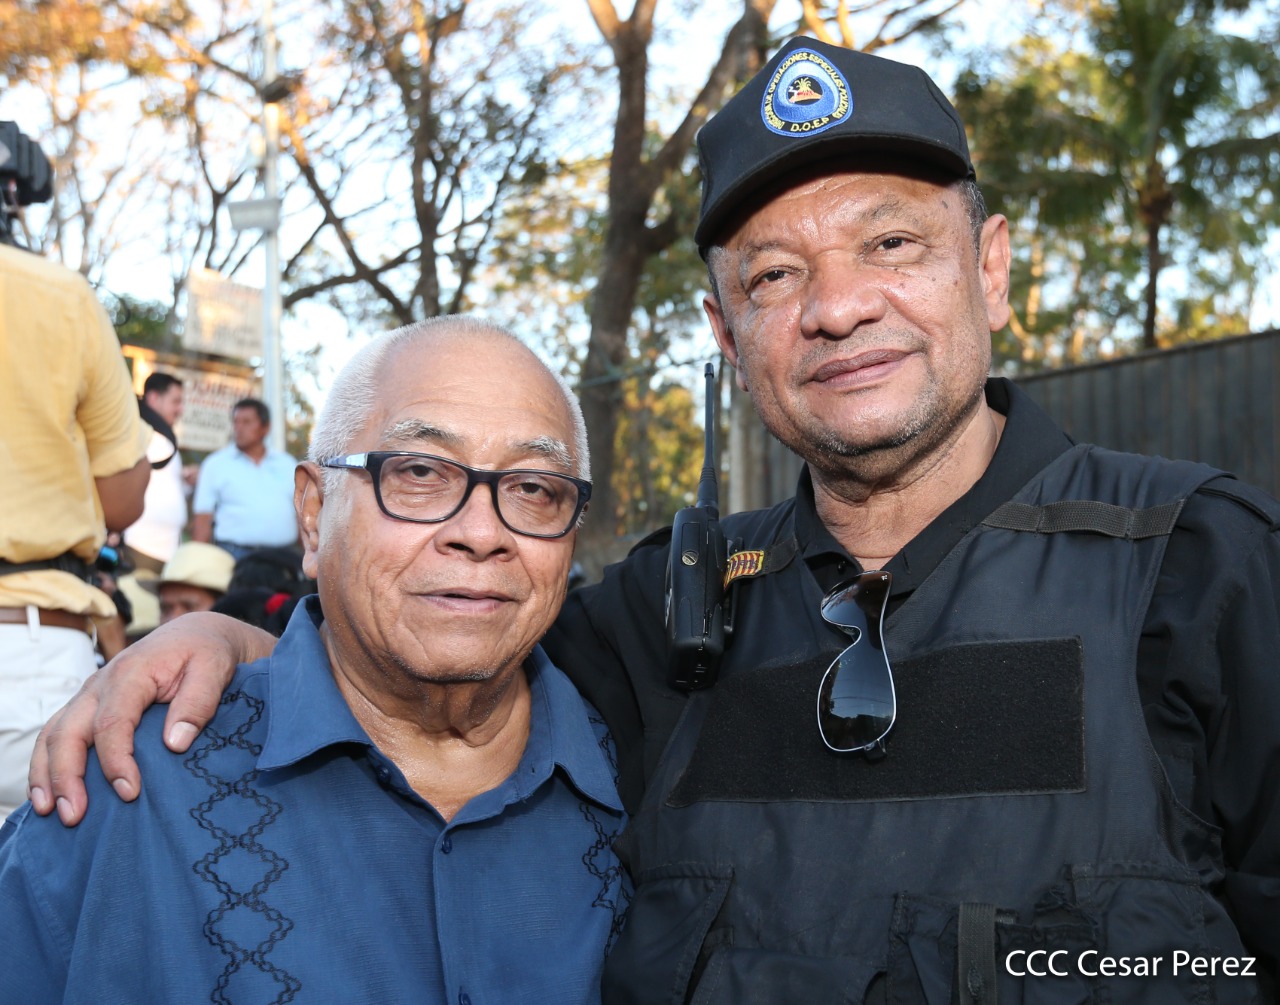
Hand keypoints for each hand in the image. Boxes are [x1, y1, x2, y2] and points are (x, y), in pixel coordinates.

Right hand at [27, 612, 277, 825]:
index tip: (129, 792)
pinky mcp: (88, 705)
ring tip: (48, 812)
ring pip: (53, 734)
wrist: (196, 635)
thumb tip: (175, 743)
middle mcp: (100, 684)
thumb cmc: (206, 653)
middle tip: (75, 816)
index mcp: (131, 674)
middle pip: (68, 731)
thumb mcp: (213, 670)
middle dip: (66, 776)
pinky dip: (46, 764)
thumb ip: (198, 703)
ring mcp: (89, 695)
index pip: (112, 722)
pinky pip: (56, 734)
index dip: (116, 761)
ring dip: (47, 775)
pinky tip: (48, 795)